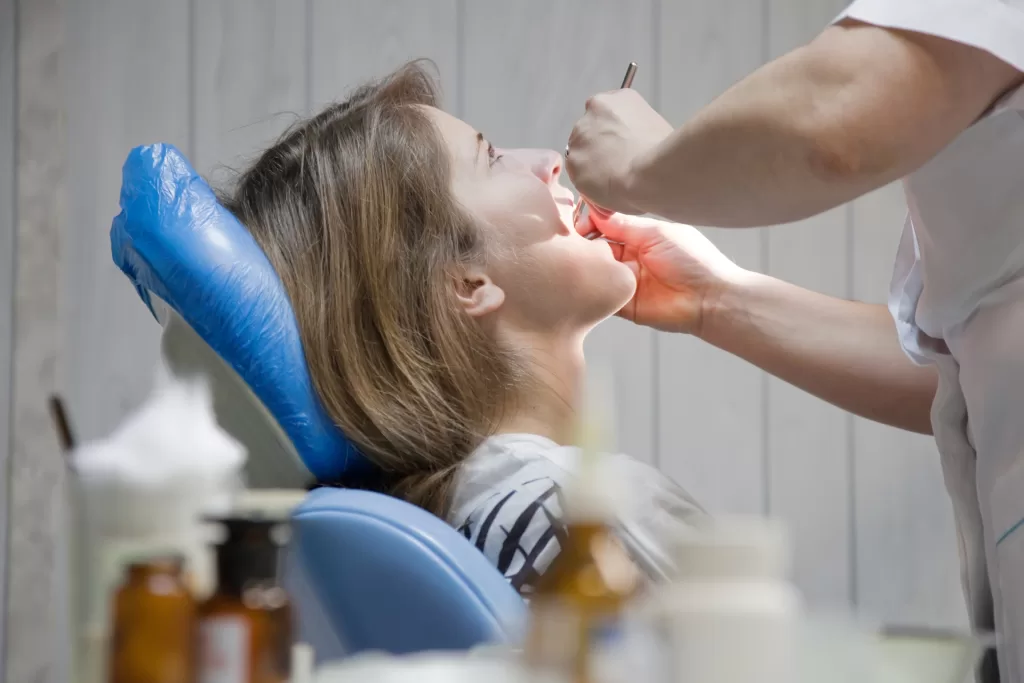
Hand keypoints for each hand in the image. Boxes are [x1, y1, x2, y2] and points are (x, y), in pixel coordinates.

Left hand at [566, 89, 672, 214]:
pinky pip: (578, 175)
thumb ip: (633, 130)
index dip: (612, 133)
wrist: (650, 173)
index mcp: (615, 100)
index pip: (605, 114)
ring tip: (612, 180)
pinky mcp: (572, 162)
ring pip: (580, 153)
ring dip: (591, 164)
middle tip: (616, 164)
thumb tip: (632, 146)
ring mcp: (578, 136)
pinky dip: (588, 183)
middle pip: (589, 131)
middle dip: (599, 147)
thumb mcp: (652, 127)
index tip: (621, 146)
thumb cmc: (661, 151)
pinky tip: (605, 188)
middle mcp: (592, 112)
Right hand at [590, 212, 745, 334]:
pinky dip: (590, 287)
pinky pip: (600, 294)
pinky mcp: (623, 304)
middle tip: (569, 241)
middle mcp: (630, 258)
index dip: (590, 223)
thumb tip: (594, 211)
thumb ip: (624, 224)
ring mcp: (625, 281)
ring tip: (575, 258)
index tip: (577, 223)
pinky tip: (581, 279)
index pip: (605, 226)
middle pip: (596, 247)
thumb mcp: (656, 233)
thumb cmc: (692, 261)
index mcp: (640, 238)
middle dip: (582, 243)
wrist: (709, 299)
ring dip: (585, 264)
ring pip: (595, 270)